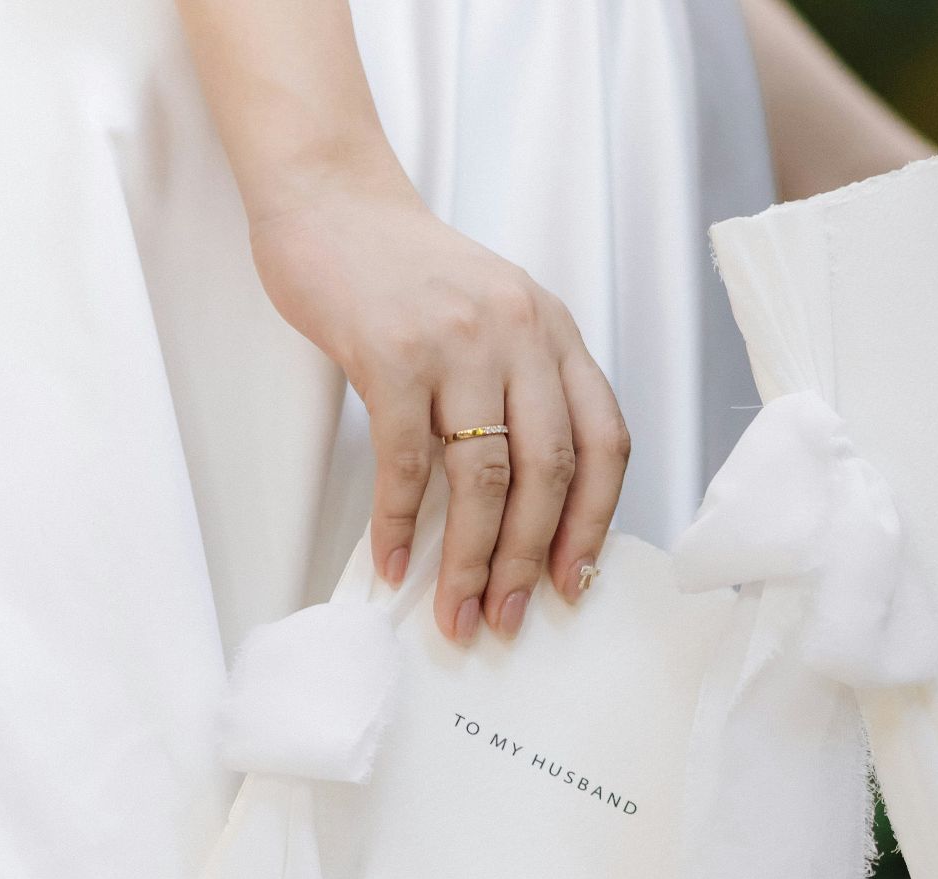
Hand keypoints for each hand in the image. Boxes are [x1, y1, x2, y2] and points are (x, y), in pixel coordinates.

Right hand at [251, 182, 626, 642]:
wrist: (332, 201)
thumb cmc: (410, 273)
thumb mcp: (495, 317)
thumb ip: (521, 389)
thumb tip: (528, 510)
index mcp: (556, 333)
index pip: (605, 442)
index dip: (595, 522)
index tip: (576, 582)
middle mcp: (521, 335)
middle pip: (549, 471)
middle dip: (531, 559)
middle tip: (510, 617)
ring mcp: (457, 342)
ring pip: (483, 476)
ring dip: (470, 558)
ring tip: (457, 611)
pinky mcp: (390, 353)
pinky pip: (406, 459)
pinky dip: (402, 523)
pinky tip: (396, 563)